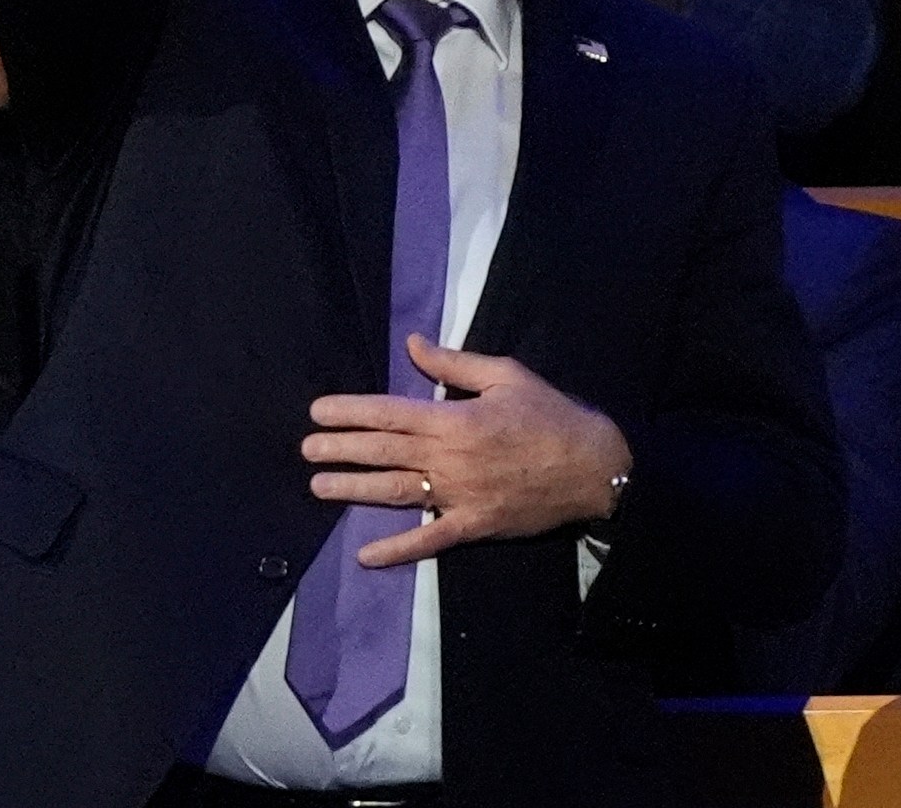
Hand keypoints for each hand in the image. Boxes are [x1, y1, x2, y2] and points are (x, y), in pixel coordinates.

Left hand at [302, 337, 631, 567]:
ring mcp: (459, 495)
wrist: (594, 468)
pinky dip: (397, 548)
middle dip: (340, 450)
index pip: (388, 413)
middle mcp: (448, 458)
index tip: (317, 412)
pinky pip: (430, 539)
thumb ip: (454, 363)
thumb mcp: (506, 375)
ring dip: (355, 490)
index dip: (349, 413)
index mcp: (453, 419)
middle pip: (383, 452)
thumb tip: (412, 345)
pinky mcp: (474, 526)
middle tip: (306, 450)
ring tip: (319, 488)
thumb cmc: (550, 415)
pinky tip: (366, 555)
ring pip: (395, 492)